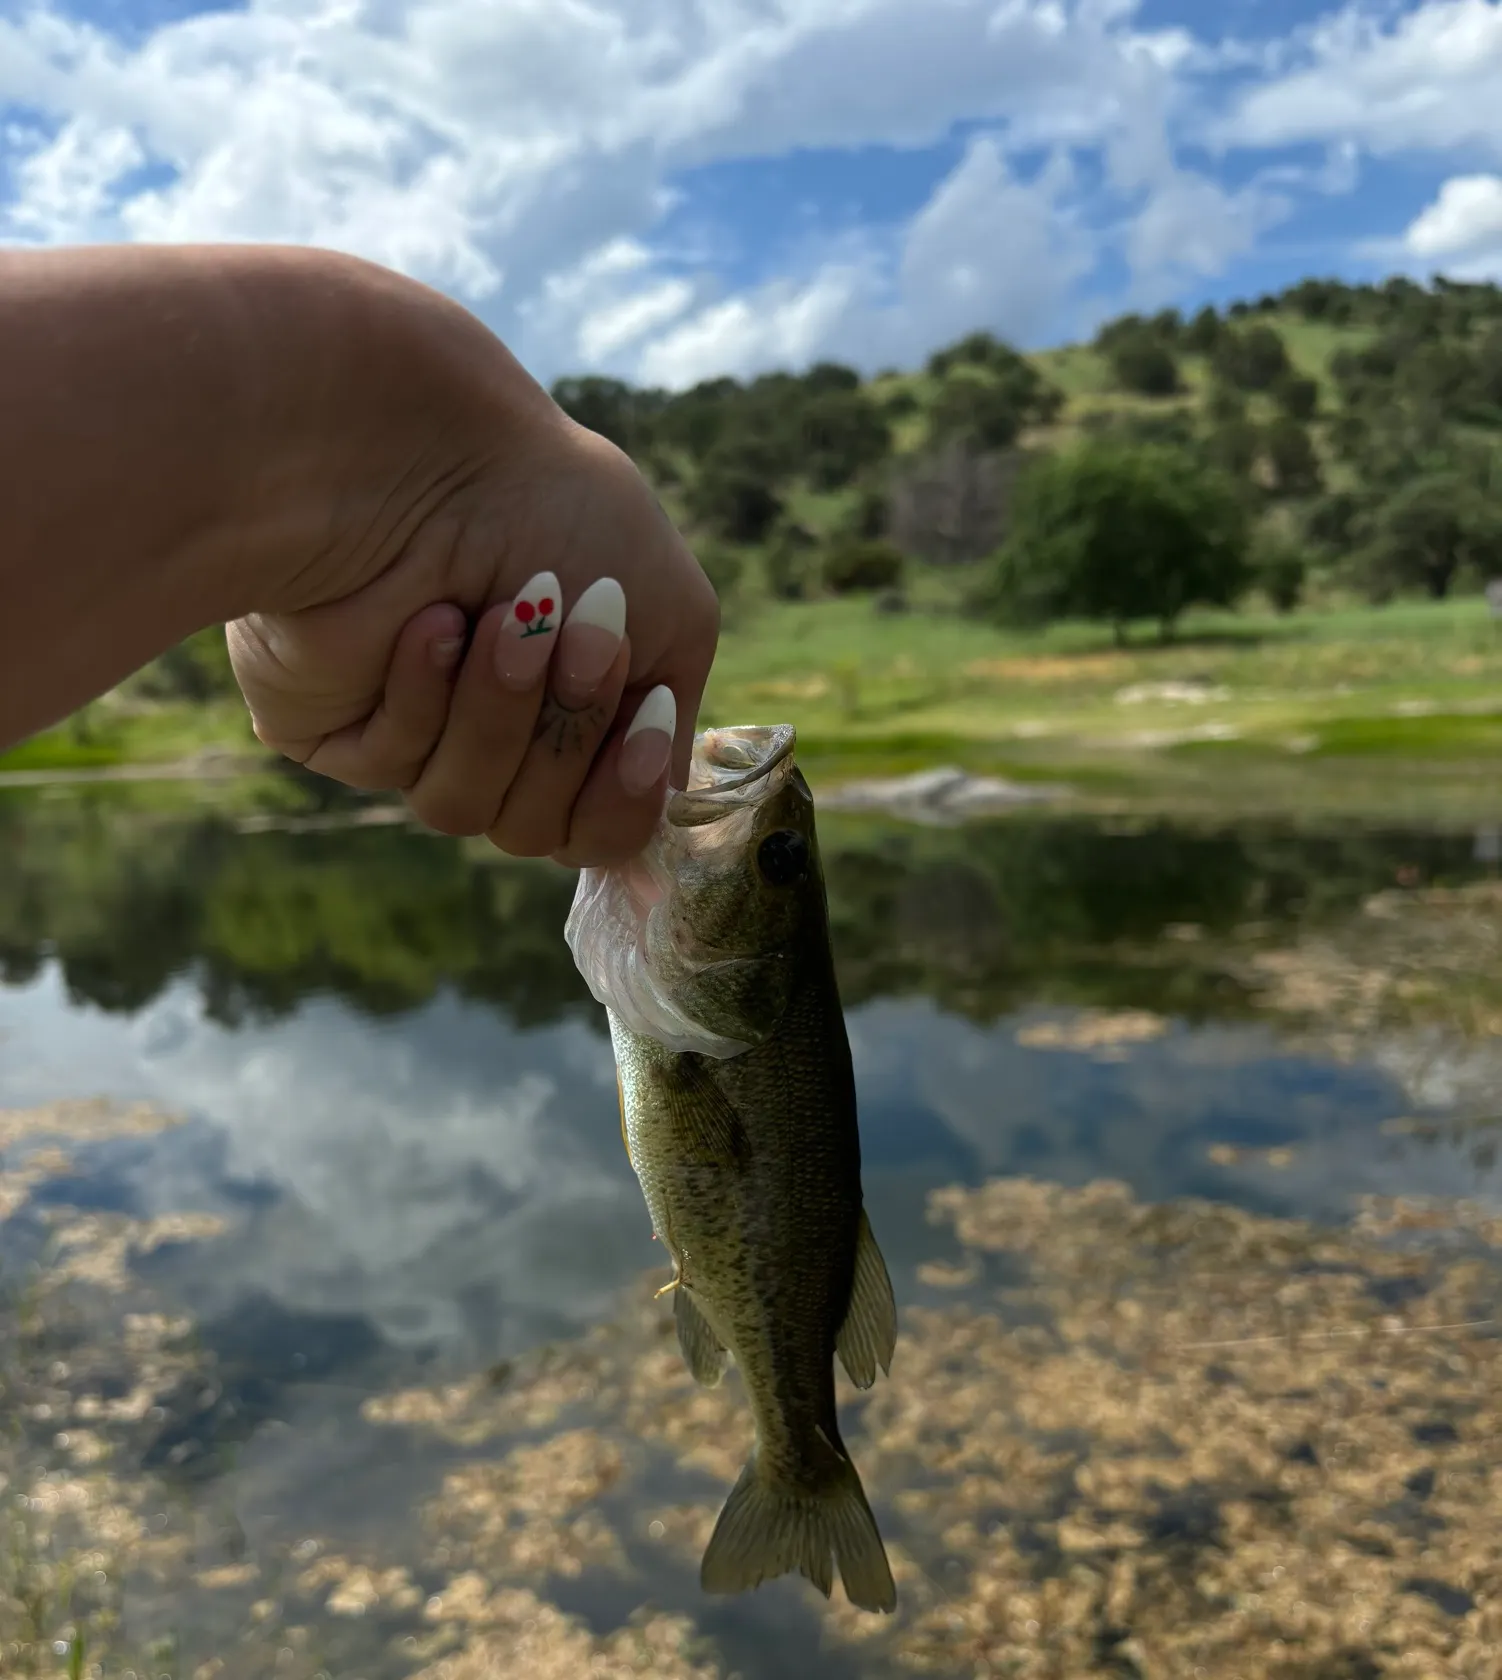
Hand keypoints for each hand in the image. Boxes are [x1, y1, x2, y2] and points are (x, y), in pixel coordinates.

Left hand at [229, 419, 718, 868]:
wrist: (426, 452)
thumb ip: (670, 715)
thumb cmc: (555, 509)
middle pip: (542, 832)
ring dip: (496, 712)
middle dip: (563, 732)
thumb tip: (654, 800)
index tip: (642, 709)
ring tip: (493, 618)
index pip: (607, 827)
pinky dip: (425, 691)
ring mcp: (418, 740)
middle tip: (573, 634)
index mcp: (577, 716)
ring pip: (467, 809)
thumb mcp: (668, 607)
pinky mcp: (338, 732)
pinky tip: (427, 621)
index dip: (626, 795)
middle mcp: (500, 739)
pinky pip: (396, 767)